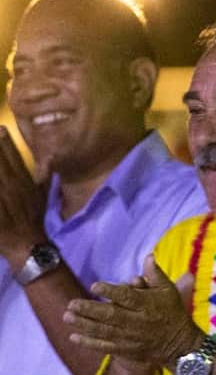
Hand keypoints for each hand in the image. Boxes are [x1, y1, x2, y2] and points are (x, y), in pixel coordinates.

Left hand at [0, 126, 50, 266]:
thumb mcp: (43, 196)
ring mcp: (2, 198)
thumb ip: (45, 176)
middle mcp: (12, 186)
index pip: (14, 157)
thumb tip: (52, 157)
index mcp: (24, 182)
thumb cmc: (33, 220)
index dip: (6, 142)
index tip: (0, 129)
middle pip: (0, 162)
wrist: (28, 245)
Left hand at [64, 255, 202, 366]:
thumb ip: (155, 274)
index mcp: (149, 305)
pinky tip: (73, 337)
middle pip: (112, 315)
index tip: (94, 286)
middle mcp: (139, 322)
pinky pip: (106, 347)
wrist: (181, 345)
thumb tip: (148, 256)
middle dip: (90, 310)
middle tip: (72, 303)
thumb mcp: (169, 291)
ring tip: (67, 316)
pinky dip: (89, 343)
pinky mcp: (128, 350)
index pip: (128, 297)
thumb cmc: (173, 313)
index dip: (111, 291)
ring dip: (85, 325)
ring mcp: (132, 338)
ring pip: (105, 331)